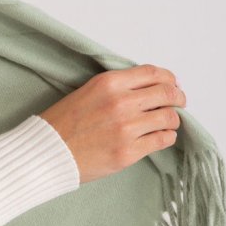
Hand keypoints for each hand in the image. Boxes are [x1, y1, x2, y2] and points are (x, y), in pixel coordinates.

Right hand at [38, 64, 186, 184]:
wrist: (47, 152)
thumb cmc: (63, 123)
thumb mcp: (88, 91)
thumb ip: (119, 87)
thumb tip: (152, 89)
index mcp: (109, 83)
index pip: (154, 73)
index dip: (169, 79)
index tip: (172, 85)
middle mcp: (121, 102)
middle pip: (167, 94)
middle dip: (178, 98)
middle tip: (178, 103)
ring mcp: (126, 128)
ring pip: (169, 118)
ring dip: (172, 120)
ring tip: (165, 123)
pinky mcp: (129, 151)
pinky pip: (163, 139)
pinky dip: (166, 137)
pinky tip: (159, 136)